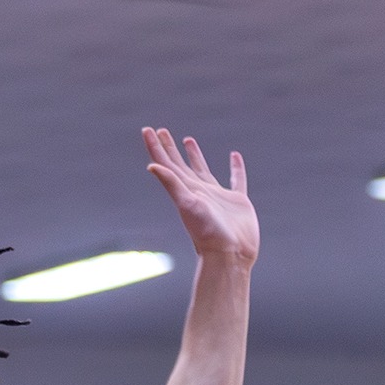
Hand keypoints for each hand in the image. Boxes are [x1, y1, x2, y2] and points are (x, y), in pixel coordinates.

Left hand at [142, 127, 257, 268]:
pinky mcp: (237, 201)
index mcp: (184, 190)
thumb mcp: (187, 205)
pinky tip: (234, 156)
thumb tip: (151, 166)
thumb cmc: (207, 232)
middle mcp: (197, 191)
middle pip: (179, 164)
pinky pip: (236, 179)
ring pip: (202, 170)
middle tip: (161, 130)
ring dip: (193, 155)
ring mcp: (217, 196)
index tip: (147, 130)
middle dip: (168, 147)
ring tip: (187, 139)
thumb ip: (172, 184)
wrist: (230, 255)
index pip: (166, 164)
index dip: (156, 147)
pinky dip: (235, 167)